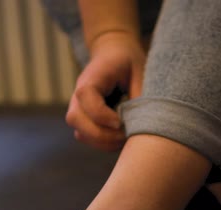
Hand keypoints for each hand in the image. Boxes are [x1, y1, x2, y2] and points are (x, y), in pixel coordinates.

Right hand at [66, 32, 145, 150]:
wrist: (114, 54)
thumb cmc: (129, 62)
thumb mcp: (139, 73)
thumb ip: (140, 97)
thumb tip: (145, 125)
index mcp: (92, 77)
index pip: (85, 96)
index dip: (101, 114)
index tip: (121, 122)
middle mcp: (79, 94)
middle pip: (75, 119)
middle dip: (101, 134)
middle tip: (125, 136)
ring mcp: (79, 108)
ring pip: (80, 132)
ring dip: (102, 142)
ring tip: (125, 139)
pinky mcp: (85, 119)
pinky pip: (87, 137)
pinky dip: (103, 144)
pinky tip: (121, 139)